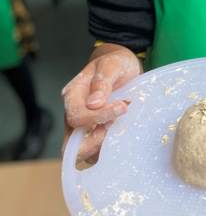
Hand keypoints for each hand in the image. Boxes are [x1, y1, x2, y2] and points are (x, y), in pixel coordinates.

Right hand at [62, 44, 143, 162]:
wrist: (122, 66)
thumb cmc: (115, 64)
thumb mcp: (111, 66)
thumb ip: (102, 83)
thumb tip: (94, 104)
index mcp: (72, 96)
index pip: (77, 117)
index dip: (98, 117)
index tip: (123, 107)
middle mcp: (74, 114)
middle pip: (72, 143)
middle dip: (96, 140)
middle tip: (118, 124)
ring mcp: (84, 126)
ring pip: (84, 151)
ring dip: (104, 146)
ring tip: (122, 128)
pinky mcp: (97, 133)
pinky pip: (98, 151)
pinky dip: (110, 149)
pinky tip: (123, 134)